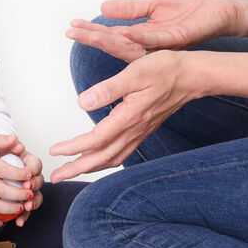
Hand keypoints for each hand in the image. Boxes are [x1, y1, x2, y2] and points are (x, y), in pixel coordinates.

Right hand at [0, 134, 35, 225]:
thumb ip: (0, 141)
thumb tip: (16, 140)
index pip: (8, 171)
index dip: (21, 174)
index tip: (30, 175)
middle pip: (4, 190)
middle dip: (20, 194)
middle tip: (30, 195)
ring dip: (9, 208)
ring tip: (20, 208)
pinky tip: (0, 221)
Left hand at [18, 148, 44, 222]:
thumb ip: (6, 143)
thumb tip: (16, 142)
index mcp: (28, 162)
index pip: (36, 165)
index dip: (32, 170)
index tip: (27, 175)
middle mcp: (31, 177)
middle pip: (39, 182)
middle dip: (34, 188)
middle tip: (27, 191)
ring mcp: (28, 190)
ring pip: (35, 197)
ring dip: (33, 203)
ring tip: (27, 207)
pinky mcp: (22, 202)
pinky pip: (26, 210)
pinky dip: (23, 216)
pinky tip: (19, 221)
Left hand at [49, 51, 191, 181]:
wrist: (192, 76)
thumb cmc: (165, 70)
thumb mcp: (134, 73)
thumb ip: (107, 89)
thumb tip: (82, 103)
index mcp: (129, 117)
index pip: (96, 140)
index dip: (73, 148)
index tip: (55, 151)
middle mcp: (135, 129)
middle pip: (101, 157)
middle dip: (76, 168)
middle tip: (56, 176)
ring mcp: (140, 132)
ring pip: (112, 158)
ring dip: (91, 167)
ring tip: (72, 170)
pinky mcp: (144, 129)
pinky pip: (122, 153)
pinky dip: (107, 160)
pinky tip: (99, 158)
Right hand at [66, 0, 241, 59]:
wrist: (221, 9)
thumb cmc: (193, 6)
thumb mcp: (155, 3)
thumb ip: (131, 8)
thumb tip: (104, 7)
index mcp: (145, 35)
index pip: (113, 35)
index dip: (93, 31)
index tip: (72, 26)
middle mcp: (151, 44)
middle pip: (116, 44)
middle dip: (93, 38)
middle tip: (71, 31)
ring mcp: (163, 44)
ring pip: (131, 45)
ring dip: (108, 39)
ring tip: (88, 33)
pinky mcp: (177, 40)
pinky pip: (154, 40)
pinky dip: (137, 37)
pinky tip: (121, 32)